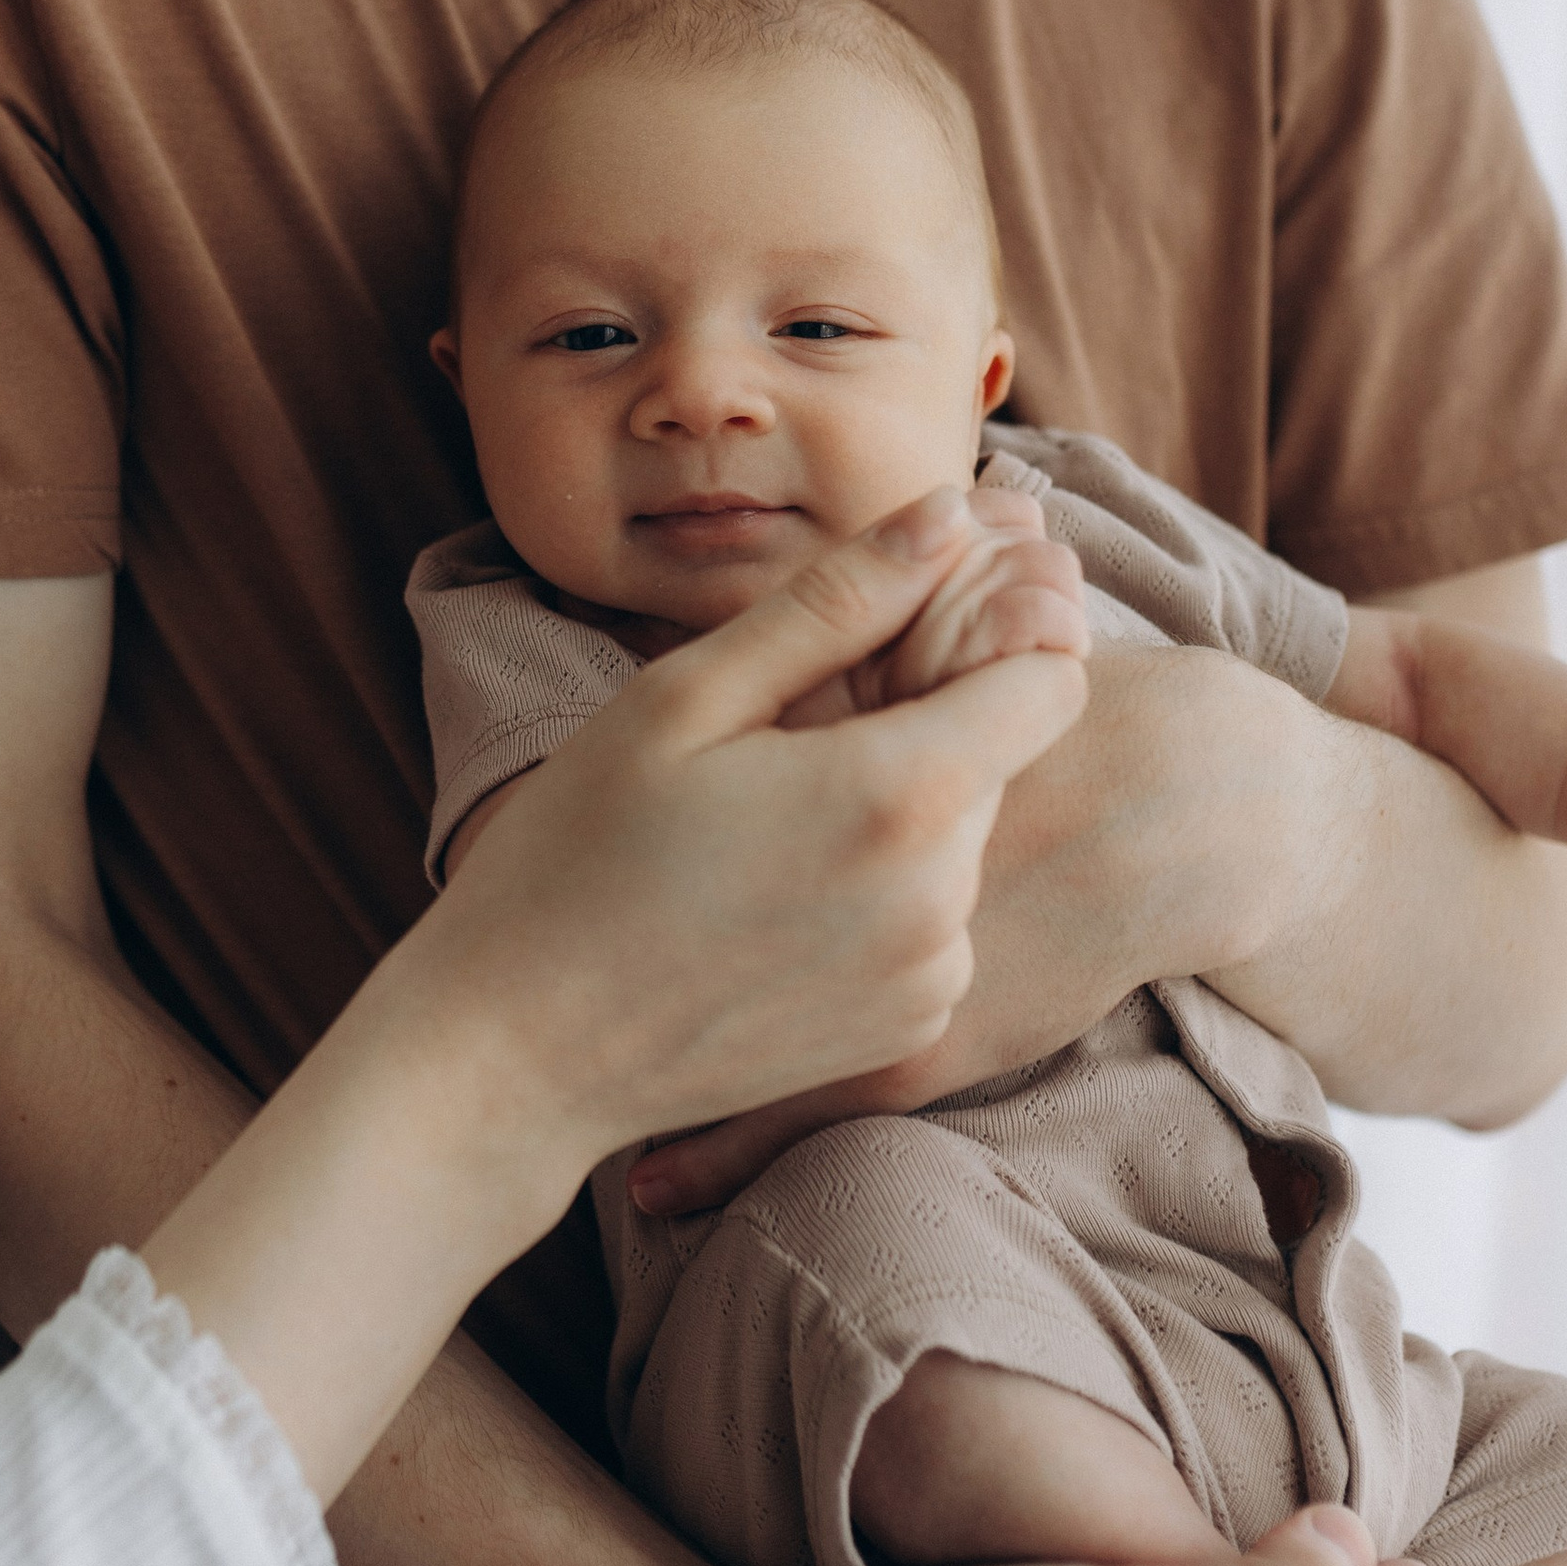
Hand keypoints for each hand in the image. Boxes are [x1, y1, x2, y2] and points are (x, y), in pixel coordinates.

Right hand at [621, 495, 1090, 1216]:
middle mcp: (943, 898)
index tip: (898, 634)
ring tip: (764, 825)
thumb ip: (837, 601)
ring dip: (898, 809)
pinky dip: (881, 893)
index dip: (988, 633)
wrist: (519, 1054)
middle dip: (923, 722)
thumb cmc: (577, 855)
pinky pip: (934, 922)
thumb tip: (952, 511)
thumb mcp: (688, 697)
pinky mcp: (908, 1030)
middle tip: (784, 735)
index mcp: (899, 794)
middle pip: (999, 755)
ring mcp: (930, 976)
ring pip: (963, 838)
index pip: (1047, 674)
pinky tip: (772, 897)